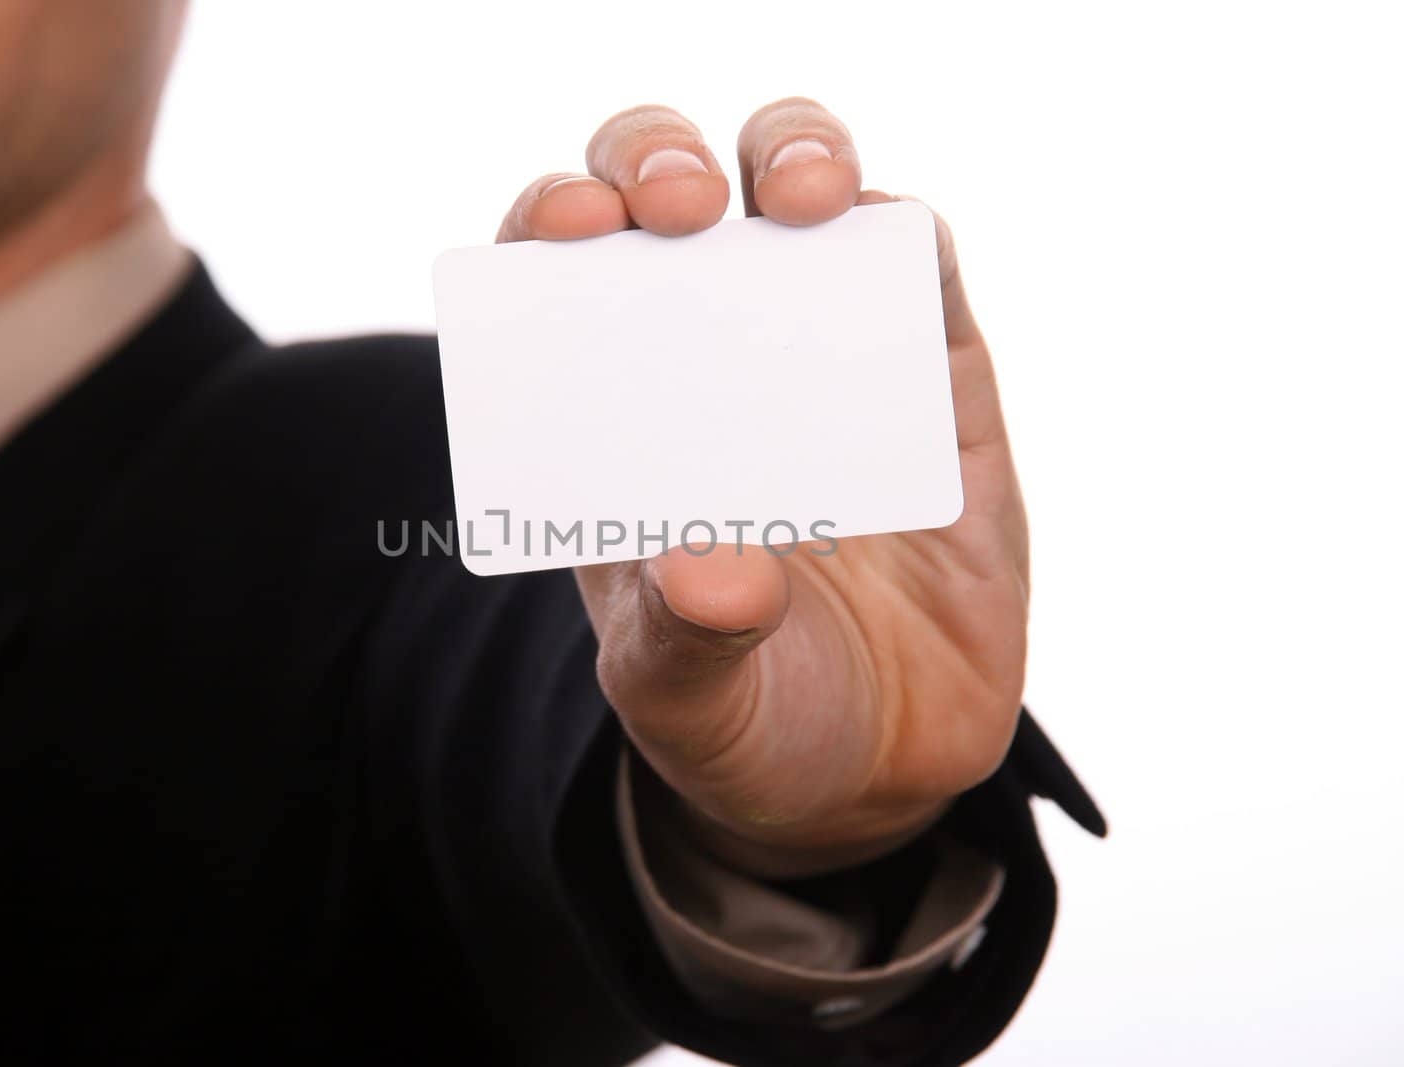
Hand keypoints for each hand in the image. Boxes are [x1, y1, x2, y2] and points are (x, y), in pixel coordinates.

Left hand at [497, 98, 1027, 877]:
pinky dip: (907, 239)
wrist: (881, 770)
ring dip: (797, 156)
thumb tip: (712, 567)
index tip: (566, 226)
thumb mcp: (688, 700)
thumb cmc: (749, 719)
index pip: (552, 280)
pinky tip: (897, 246)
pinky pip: (920, 273)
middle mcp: (707, 362)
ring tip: (805, 200)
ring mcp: (823, 357)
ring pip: (799, 196)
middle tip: (680, 207)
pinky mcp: (933, 378)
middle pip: (666, 201)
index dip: (548, 221)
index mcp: (609, 423)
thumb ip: (684, 640)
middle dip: (660, 160)